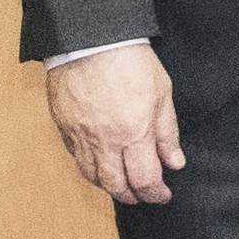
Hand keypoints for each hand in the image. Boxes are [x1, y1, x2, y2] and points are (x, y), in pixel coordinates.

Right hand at [44, 42, 185, 204]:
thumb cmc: (129, 62)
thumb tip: (174, 162)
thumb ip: (167, 133)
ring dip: (109, 187)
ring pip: (92, 176)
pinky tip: (100, 167)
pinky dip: (89, 170)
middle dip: (132, 196)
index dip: (155, 193)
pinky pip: (75, 159)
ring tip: (123, 187)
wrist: (90, 42)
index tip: (163, 195)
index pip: (145, 178)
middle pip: (115, 185)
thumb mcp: (163, 94)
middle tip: (144, 196)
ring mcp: (80, 136)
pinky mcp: (63, 128)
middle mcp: (104, 141)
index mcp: (134, 132)